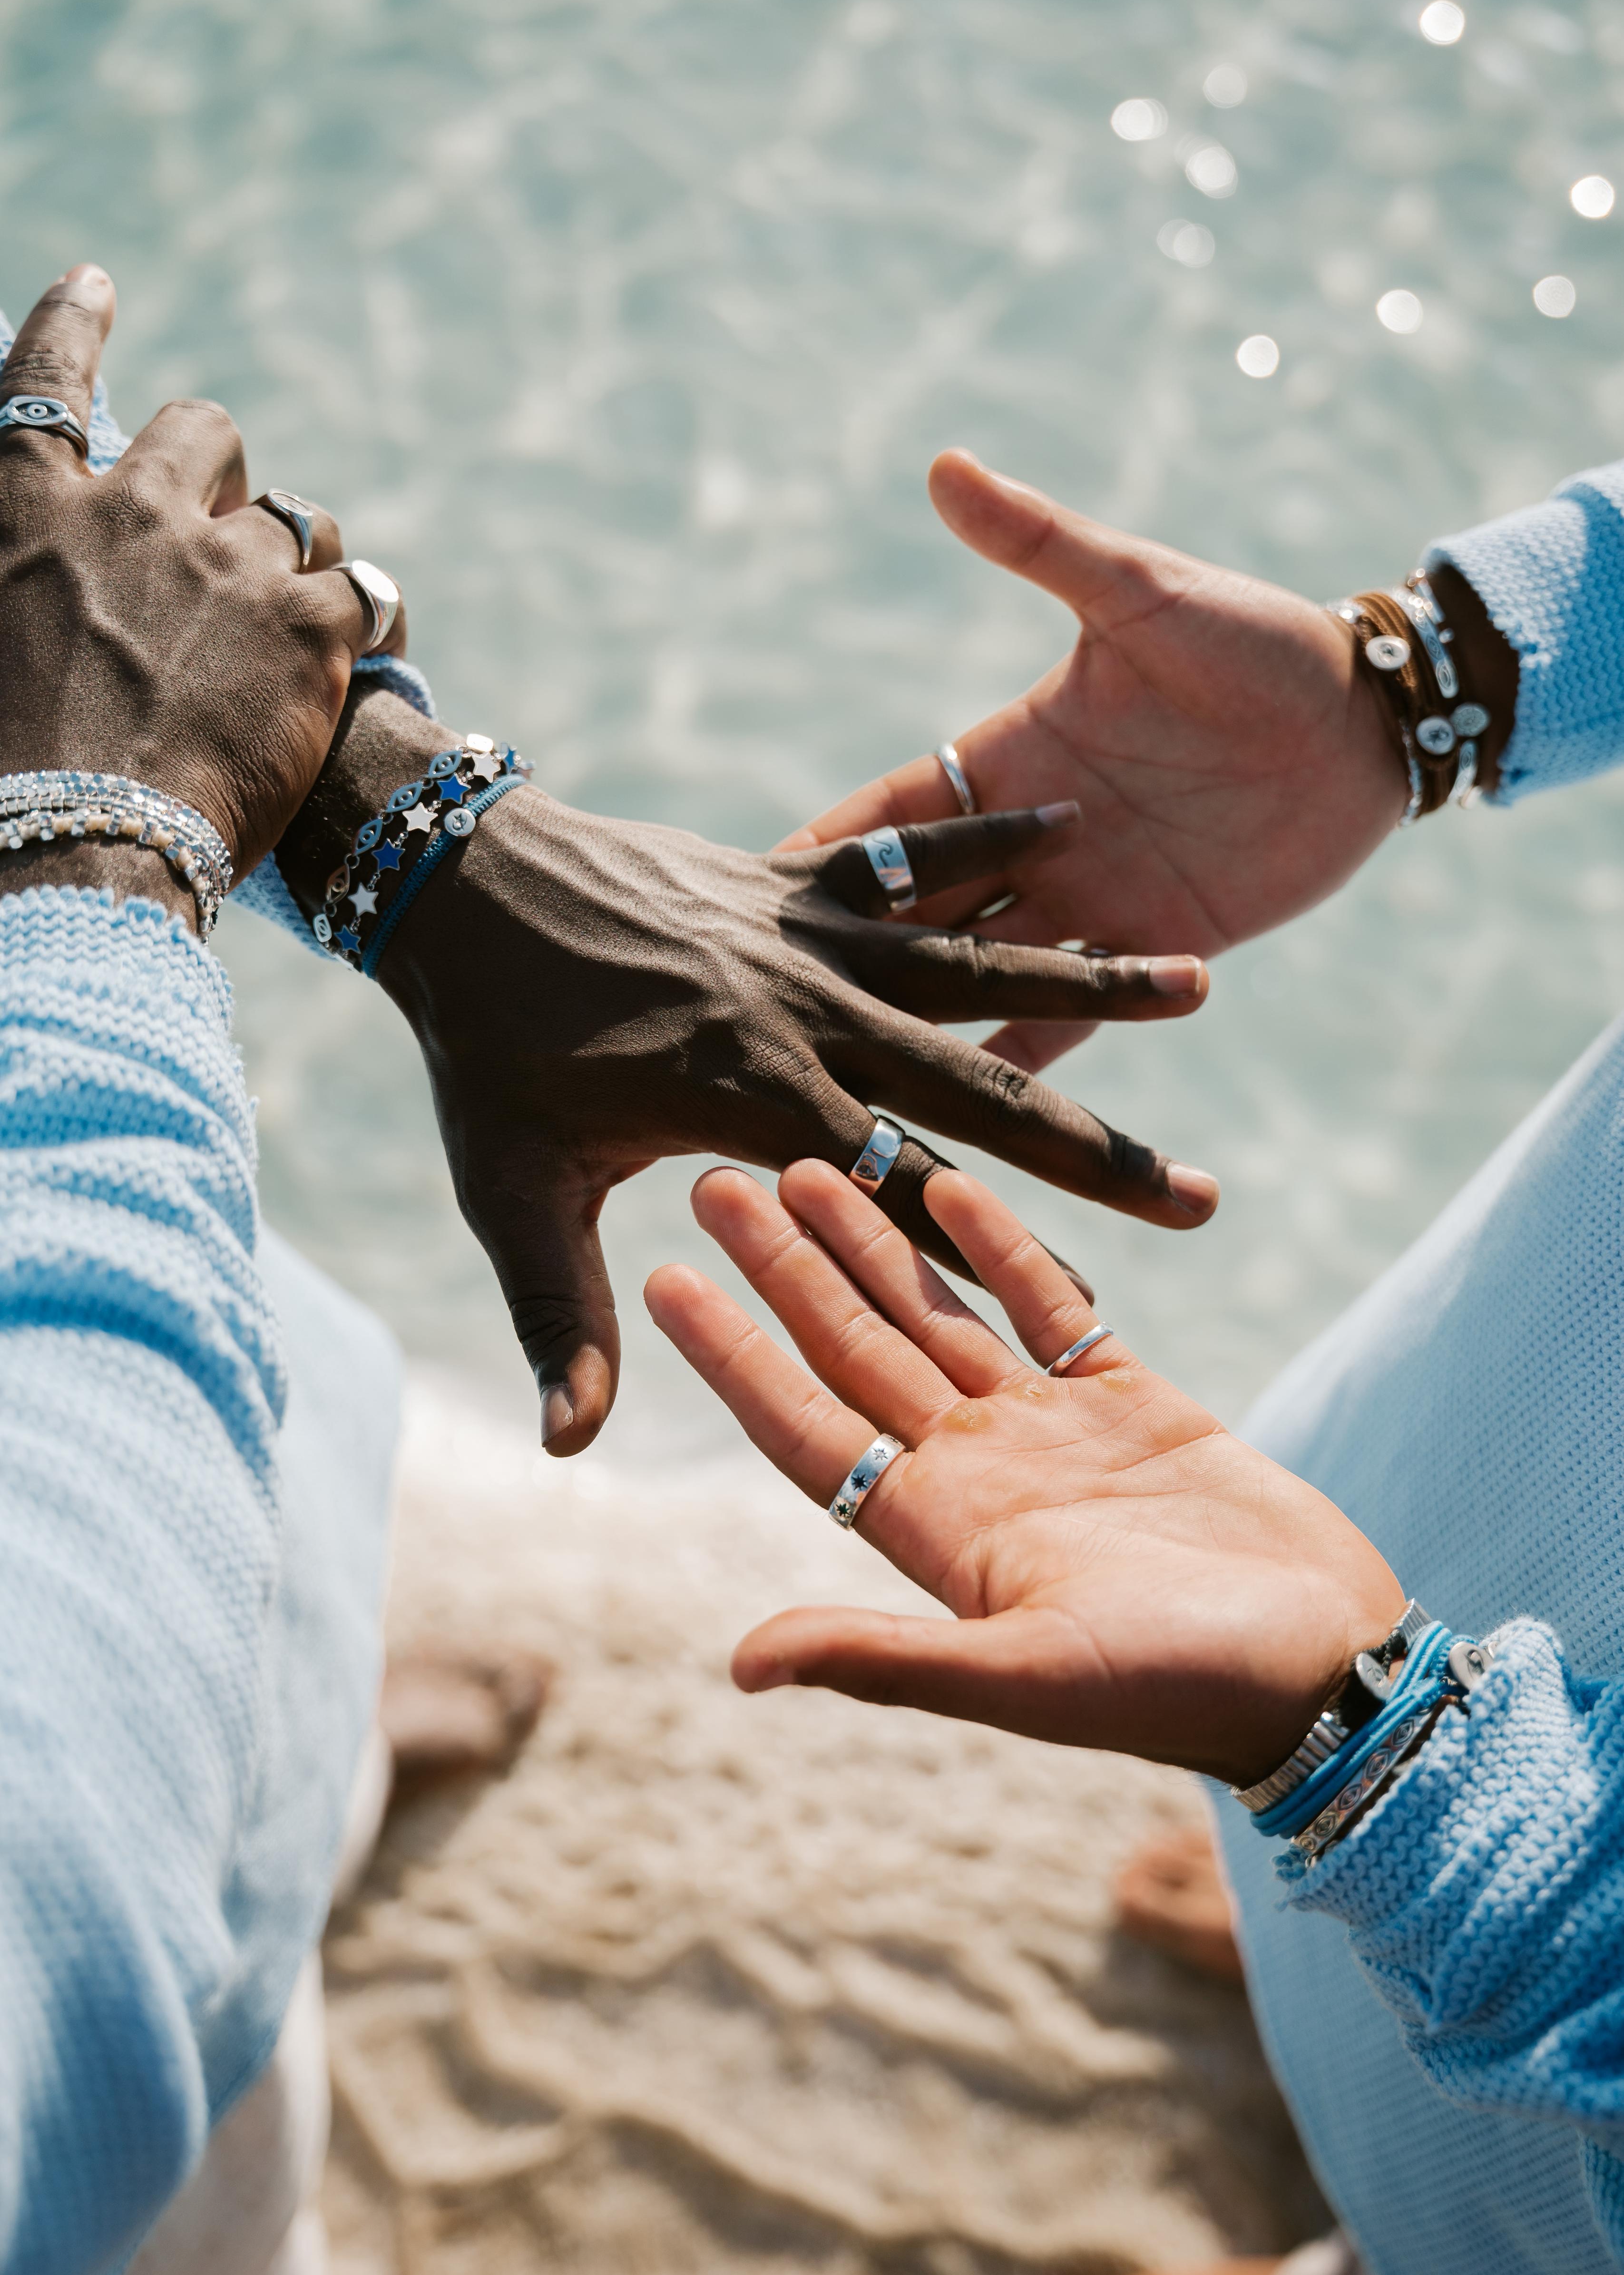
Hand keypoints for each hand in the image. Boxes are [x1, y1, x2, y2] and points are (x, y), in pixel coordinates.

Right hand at [0, 264, 381, 918]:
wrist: (81, 844)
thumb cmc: (6, 768)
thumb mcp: (0, 641)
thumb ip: (33, 583)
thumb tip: (57, 589)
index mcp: (31, 513)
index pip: (43, 384)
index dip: (71, 323)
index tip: (94, 282)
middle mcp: (135, 513)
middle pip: (202, 431)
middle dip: (218, 470)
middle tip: (219, 542)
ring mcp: (228, 565)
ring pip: (293, 520)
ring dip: (291, 564)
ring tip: (285, 635)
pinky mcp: (308, 627)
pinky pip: (365, 591)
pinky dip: (366, 619)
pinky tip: (364, 656)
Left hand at [276, 685, 1216, 1452]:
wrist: (455, 885)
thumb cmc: (482, 1055)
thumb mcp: (509, 1194)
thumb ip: (558, 1319)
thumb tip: (563, 1450)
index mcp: (753, 1106)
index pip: (896, 1205)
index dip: (993, 1267)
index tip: (1094, 1318)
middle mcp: (806, 1021)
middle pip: (980, 1094)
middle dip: (1097, 1153)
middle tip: (1200, 1196)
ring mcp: (810, 942)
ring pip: (977, 965)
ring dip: (1091, 976)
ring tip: (1202, 979)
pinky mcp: (798, 879)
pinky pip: (912, 858)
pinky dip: (989, 841)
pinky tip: (1076, 824)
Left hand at [645, 1160, 1401, 1786]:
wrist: (1328, 1674)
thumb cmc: (1179, 1694)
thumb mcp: (1021, 1682)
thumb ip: (884, 1659)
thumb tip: (741, 1663)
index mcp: (936, 1531)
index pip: (807, 1423)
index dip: (736, 1354)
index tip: (670, 1280)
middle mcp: (977, 1470)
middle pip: (855, 1347)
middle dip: (785, 1266)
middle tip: (712, 1178)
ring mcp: (1050, 1430)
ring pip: (939, 1311)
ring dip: (873, 1242)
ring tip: (806, 1162)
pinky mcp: (1132, 1399)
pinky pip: (1050, 1303)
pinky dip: (1003, 1244)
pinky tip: (951, 1183)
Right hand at [783, 452, 1510, 1071]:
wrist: (1366, 716)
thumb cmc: (1253, 637)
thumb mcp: (1138, 591)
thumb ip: (1042, 545)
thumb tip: (945, 466)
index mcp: (1002, 760)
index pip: (882, 822)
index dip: (811, 859)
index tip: (725, 901)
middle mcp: (1026, 846)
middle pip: (908, 920)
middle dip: (834, 970)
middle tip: (744, 1024)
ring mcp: (1080, 907)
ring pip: (975, 984)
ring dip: (914, 1032)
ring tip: (832, 1090)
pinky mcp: (1143, 951)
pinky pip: (1070, 1023)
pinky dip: (1021, 1070)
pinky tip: (958, 1128)